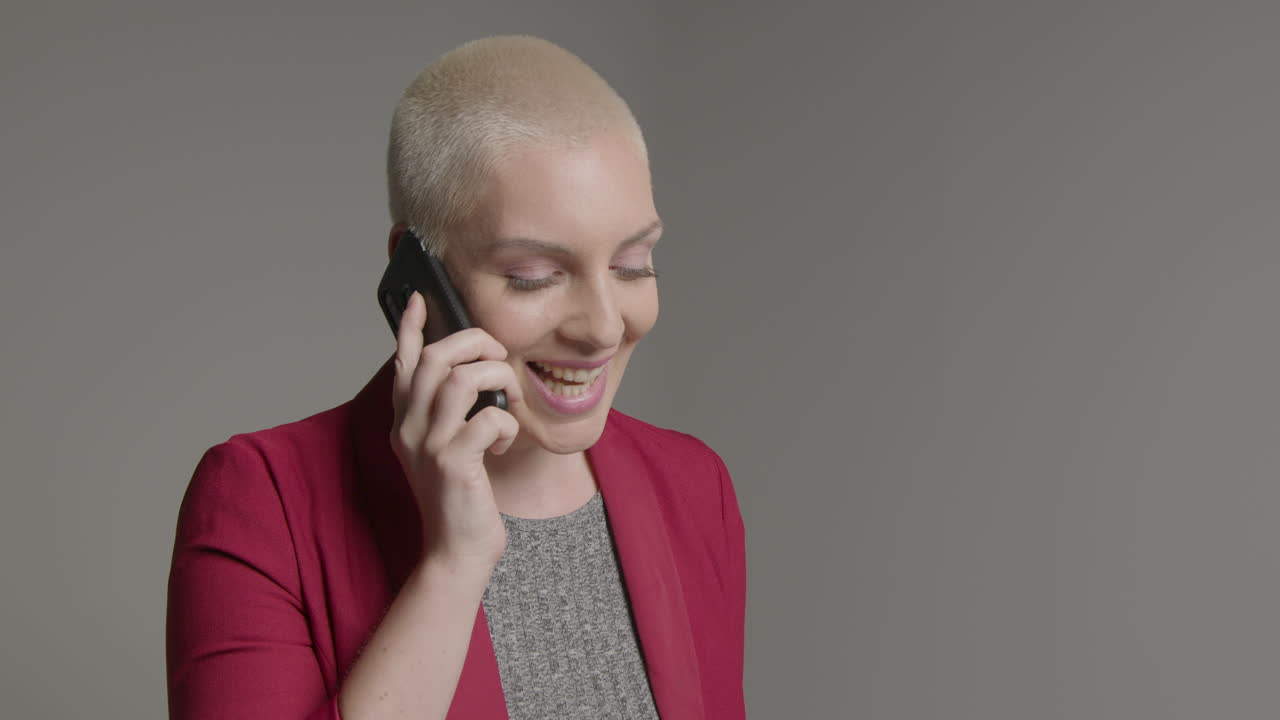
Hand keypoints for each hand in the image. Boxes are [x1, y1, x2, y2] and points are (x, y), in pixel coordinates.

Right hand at [390, 291, 522, 570]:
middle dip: (473, 343)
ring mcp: (427, 446)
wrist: (456, 553)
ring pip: (459, 380)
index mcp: (405, 422)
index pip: (403, 363)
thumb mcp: (448, 449)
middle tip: (498, 355)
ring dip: (495, 377)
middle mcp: (408, 429)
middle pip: (435, 359)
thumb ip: (451, 414)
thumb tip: (476, 373)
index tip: (420, 299)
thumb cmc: (460, 500)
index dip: (410, 328)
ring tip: (509, 394)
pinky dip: (505, 422)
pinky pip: (486, 419)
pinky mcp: (452, 464)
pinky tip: (506, 440)